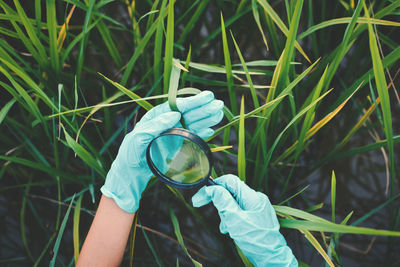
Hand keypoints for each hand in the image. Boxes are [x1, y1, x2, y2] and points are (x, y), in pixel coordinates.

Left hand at [101, 91, 223, 212]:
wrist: (132, 172)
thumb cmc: (131, 152)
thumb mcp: (139, 137)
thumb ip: (156, 125)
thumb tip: (174, 114)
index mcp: (157, 116)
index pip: (178, 106)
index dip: (193, 101)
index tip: (207, 96)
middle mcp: (167, 122)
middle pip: (189, 113)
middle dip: (204, 108)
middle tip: (219, 104)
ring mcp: (174, 133)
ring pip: (193, 123)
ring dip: (206, 119)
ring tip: (219, 114)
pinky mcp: (178, 144)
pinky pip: (193, 136)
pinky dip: (202, 133)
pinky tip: (211, 129)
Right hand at [192, 174, 297, 266]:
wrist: (271, 257)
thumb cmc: (254, 239)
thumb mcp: (234, 219)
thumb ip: (223, 201)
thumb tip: (210, 188)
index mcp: (252, 196)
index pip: (230, 181)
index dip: (213, 186)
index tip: (201, 197)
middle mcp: (256, 198)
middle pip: (231, 193)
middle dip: (221, 205)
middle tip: (221, 220)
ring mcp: (258, 207)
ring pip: (234, 203)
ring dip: (227, 214)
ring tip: (229, 229)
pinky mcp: (257, 215)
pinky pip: (240, 211)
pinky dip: (233, 219)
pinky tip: (232, 230)